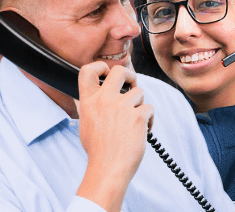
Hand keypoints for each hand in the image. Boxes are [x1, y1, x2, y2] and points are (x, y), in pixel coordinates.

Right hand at [75, 61, 153, 211]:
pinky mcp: (138, 117)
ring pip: (139, 92)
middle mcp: (104, 101)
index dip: (100, 66)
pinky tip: (144, 131)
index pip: (87, 70)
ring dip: (140, 105)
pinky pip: (149, 108)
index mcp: (88, 102)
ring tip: (136, 121)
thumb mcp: (85, 124)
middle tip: (131, 84)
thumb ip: (89, 107)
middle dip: (129, 74)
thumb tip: (90, 97)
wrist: (108, 169)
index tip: (107, 73)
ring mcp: (121, 108)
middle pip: (119, 71)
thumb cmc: (98, 151)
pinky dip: (149, 120)